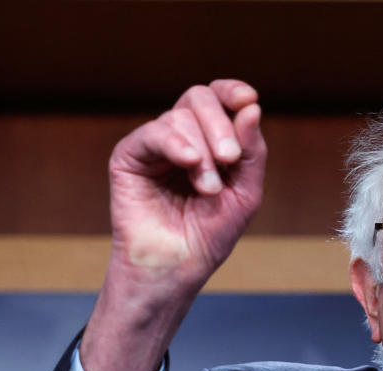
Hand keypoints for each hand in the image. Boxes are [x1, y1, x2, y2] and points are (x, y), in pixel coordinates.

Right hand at [108, 79, 264, 288]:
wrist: (177, 267)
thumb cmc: (210, 235)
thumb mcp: (246, 193)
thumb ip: (252, 151)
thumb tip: (251, 106)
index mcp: (210, 141)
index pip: (220, 99)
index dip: (232, 91)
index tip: (248, 99)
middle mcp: (182, 137)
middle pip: (199, 99)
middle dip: (220, 125)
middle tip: (230, 158)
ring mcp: (155, 146)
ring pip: (179, 116)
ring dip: (203, 153)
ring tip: (208, 190)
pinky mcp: (129, 157)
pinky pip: (153, 133)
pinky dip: (175, 144)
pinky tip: (190, 162)